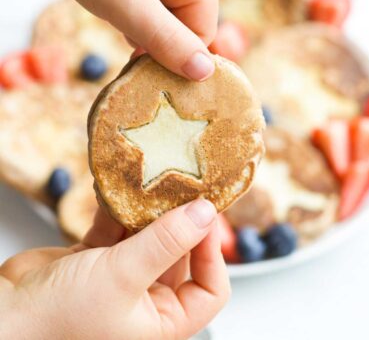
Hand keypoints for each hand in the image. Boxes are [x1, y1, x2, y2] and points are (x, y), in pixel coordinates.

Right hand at [0, 199, 229, 338]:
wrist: (4, 315)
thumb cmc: (60, 316)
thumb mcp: (123, 276)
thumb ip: (166, 242)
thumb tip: (205, 214)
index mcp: (163, 320)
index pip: (210, 288)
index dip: (212, 253)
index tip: (204, 218)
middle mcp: (147, 300)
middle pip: (179, 254)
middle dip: (177, 222)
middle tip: (180, 188)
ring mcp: (124, 277)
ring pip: (148, 238)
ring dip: (146, 212)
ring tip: (149, 183)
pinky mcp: (100, 259)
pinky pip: (118, 231)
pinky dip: (117, 212)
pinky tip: (115, 192)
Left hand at [47, 0, 217, 80]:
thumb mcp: (129, 6)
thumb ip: (168, 41)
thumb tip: (204, 74)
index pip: (203, 32)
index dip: (178, 55)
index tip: (147, 65)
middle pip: (185, 25)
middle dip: (157, 40)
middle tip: (126, 33)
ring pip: (166, 18)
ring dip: (143, 29)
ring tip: (116, 14)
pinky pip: (150, 5)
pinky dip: (134, 14)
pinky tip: (115, 6)